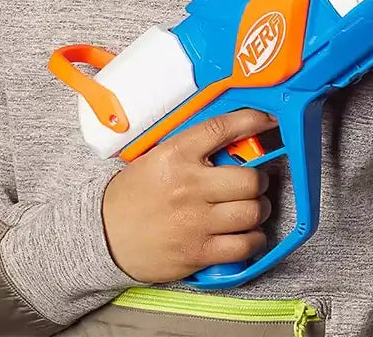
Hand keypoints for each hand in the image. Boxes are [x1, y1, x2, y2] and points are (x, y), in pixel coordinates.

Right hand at [101, 108, 276, 283]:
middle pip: (249, 179)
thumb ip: (194, 148)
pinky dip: (254, 238)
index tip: (268, 120)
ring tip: (251, 207)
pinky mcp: (198, 252)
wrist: (104, 234)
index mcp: (176, 154)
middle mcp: (189, 185)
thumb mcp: (159, 156)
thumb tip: (236, 136)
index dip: (253, 120)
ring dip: (259, 208)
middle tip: (253, 182)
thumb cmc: (135, 193)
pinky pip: (244, 245)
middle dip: (259, 180)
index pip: (223, 128)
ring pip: (252, 212)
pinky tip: (247, 233)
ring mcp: (195, 222)